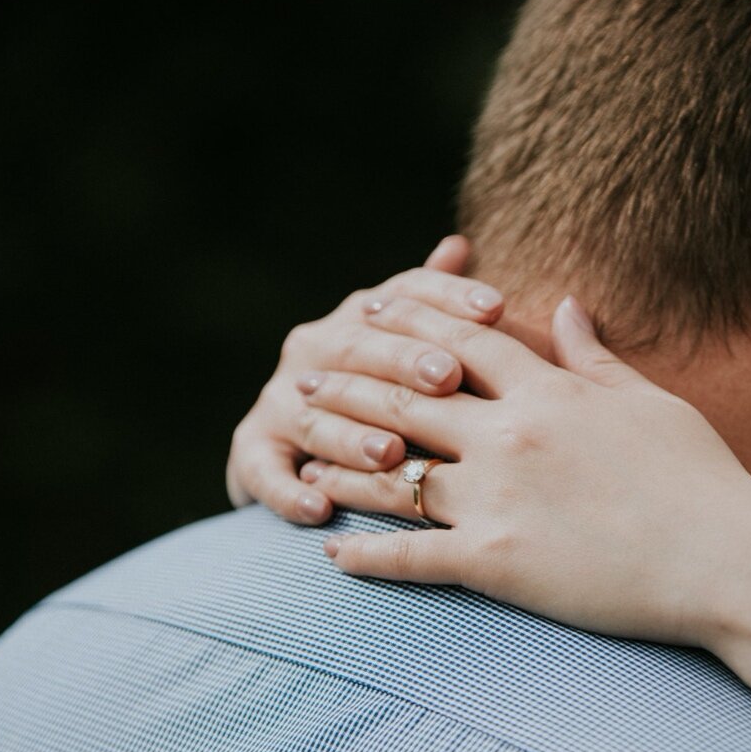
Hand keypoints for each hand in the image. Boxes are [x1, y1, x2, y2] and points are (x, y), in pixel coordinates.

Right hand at [225, 235, 506, 523]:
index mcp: (361, 316)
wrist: (304, 450)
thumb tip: (460, 242)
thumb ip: (439, 308)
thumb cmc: (389, 395)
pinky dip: (289, 492)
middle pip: (360, 348)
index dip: (450, 295)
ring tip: (390, 453)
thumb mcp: (418, 350)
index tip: (498, 307)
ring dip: (351, 436)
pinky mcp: (253, 449)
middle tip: (449, 377)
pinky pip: (266, 472)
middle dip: (405, 362)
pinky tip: (320, 510)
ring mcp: (278, 397)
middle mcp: (314, 347)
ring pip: (316, 415)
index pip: (405, 291)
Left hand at [297, 294, 750, 646]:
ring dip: (338, 462)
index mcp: (549, 390)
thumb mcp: (650, 402)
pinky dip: (365, 555)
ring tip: (299, 455)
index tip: (366, 314)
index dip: (406, 323)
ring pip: (392, 472)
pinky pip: (412, 556)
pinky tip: (330, 553)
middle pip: (405, 397)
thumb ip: (595, 355)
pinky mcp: (497, 562)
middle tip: (303, 378)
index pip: (459, 339)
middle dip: (349, 384)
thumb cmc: (703, 480)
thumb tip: (566, 302)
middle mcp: (512, 434)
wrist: (731, 561)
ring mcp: (499, 498)